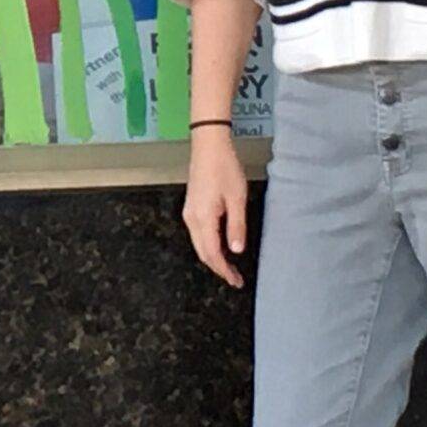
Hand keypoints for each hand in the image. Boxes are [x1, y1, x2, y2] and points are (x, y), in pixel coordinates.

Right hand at [181, 130, 249, 288]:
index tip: (236, 281)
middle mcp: (191, 218)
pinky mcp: (191, 206)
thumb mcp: (237, 199)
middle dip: (218, 267)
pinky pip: (198, 233)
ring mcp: (189, 212)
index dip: (224, 270)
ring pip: (199, 244)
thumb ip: (236, 227)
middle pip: (202, 251)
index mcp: (203, 218)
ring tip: (230, 266)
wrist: (209, 146)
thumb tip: (236, 251)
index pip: (212, 253)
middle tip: (235, 278)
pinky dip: (209, 245)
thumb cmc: (225, 169)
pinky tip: (221, 246)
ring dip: (213, 257)